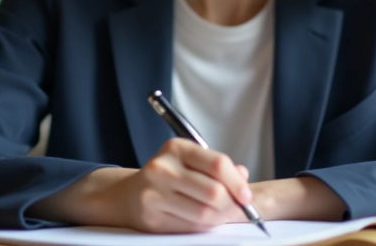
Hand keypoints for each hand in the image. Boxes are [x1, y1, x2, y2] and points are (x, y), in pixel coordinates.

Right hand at [112, 138, 252, 232]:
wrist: (129, 195)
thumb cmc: (167, 176)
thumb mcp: (191, 161)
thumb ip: (218, 167)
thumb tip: (242, 177)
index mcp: (176, 148)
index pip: (217, 164)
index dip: (237, 182)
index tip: (246, 195)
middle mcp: (162, 169)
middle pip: (213, 191)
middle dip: (231, 203)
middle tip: (235, 206)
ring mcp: (154, 194)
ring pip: (204, 213)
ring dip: (220, 217)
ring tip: (219, 213)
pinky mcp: (152, 218)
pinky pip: (192, 227)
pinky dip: (204, 226)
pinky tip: (203, 219)